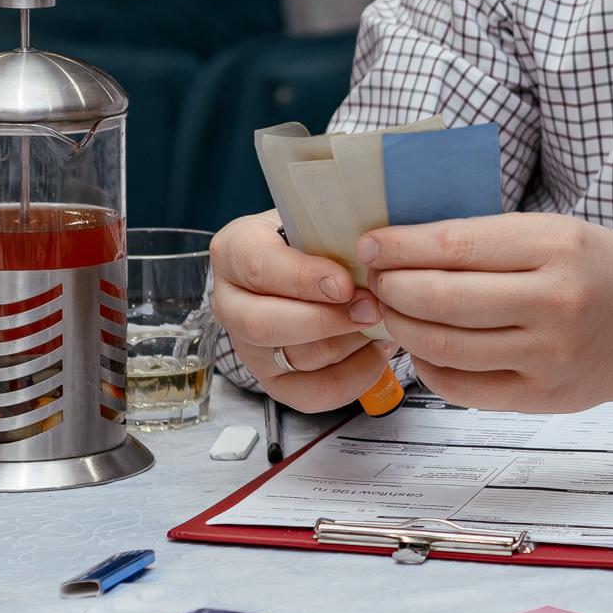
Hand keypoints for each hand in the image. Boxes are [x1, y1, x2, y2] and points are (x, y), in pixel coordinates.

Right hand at [211, 209, 392, 411]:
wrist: (307, 263)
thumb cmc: (314, 238)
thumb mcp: (318, 219)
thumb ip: (336, 230)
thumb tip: (376, 249)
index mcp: (235, 251)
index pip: (259, 268)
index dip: (303, 279)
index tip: (345, 284)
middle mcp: (230, 302)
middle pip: (264, 325)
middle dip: (326, 321)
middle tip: (372, 309)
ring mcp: (247, 346)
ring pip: (295, 357)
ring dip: (348, 343)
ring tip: (381, 323)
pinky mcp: (272, 379)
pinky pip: (310, 393)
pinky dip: (352, 377)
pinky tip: (376, 352)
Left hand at [354, 214, 612, 414]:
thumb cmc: (602, 270)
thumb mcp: (557, 232)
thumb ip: (489, 239)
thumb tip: (405, 247)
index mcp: (557, 247)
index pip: (456, 245)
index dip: (401, 247)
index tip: (370, 245)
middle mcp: (554, 302)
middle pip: (443, 299)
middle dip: (392, 289)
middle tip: (374, 281)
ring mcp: (548, 356)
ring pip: (445, 346)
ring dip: (403, 327)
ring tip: (391, 312)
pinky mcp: (541, 397)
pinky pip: (463, 388)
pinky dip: (429, 367)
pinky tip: (424, 347)